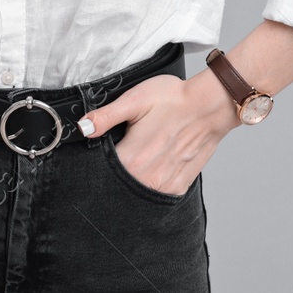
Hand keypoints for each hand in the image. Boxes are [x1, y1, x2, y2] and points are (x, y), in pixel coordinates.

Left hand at [79, 72, 242, 196]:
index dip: (96, 161)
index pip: (101, 171)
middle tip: (124, 150)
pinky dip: (151, 183)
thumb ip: (105, 117)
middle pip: (118, 184)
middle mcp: (147, 179)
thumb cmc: (173, 100)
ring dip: (133, 179)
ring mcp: (164, 186)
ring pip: (137, 192)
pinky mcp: (179, 187)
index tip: (101, 151)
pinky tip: (154, 165)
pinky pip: (157, 193)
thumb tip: (82, 127)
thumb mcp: (134, 101)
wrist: (210, 105)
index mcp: (131, 159)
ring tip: (142, 156)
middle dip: (114, 173)